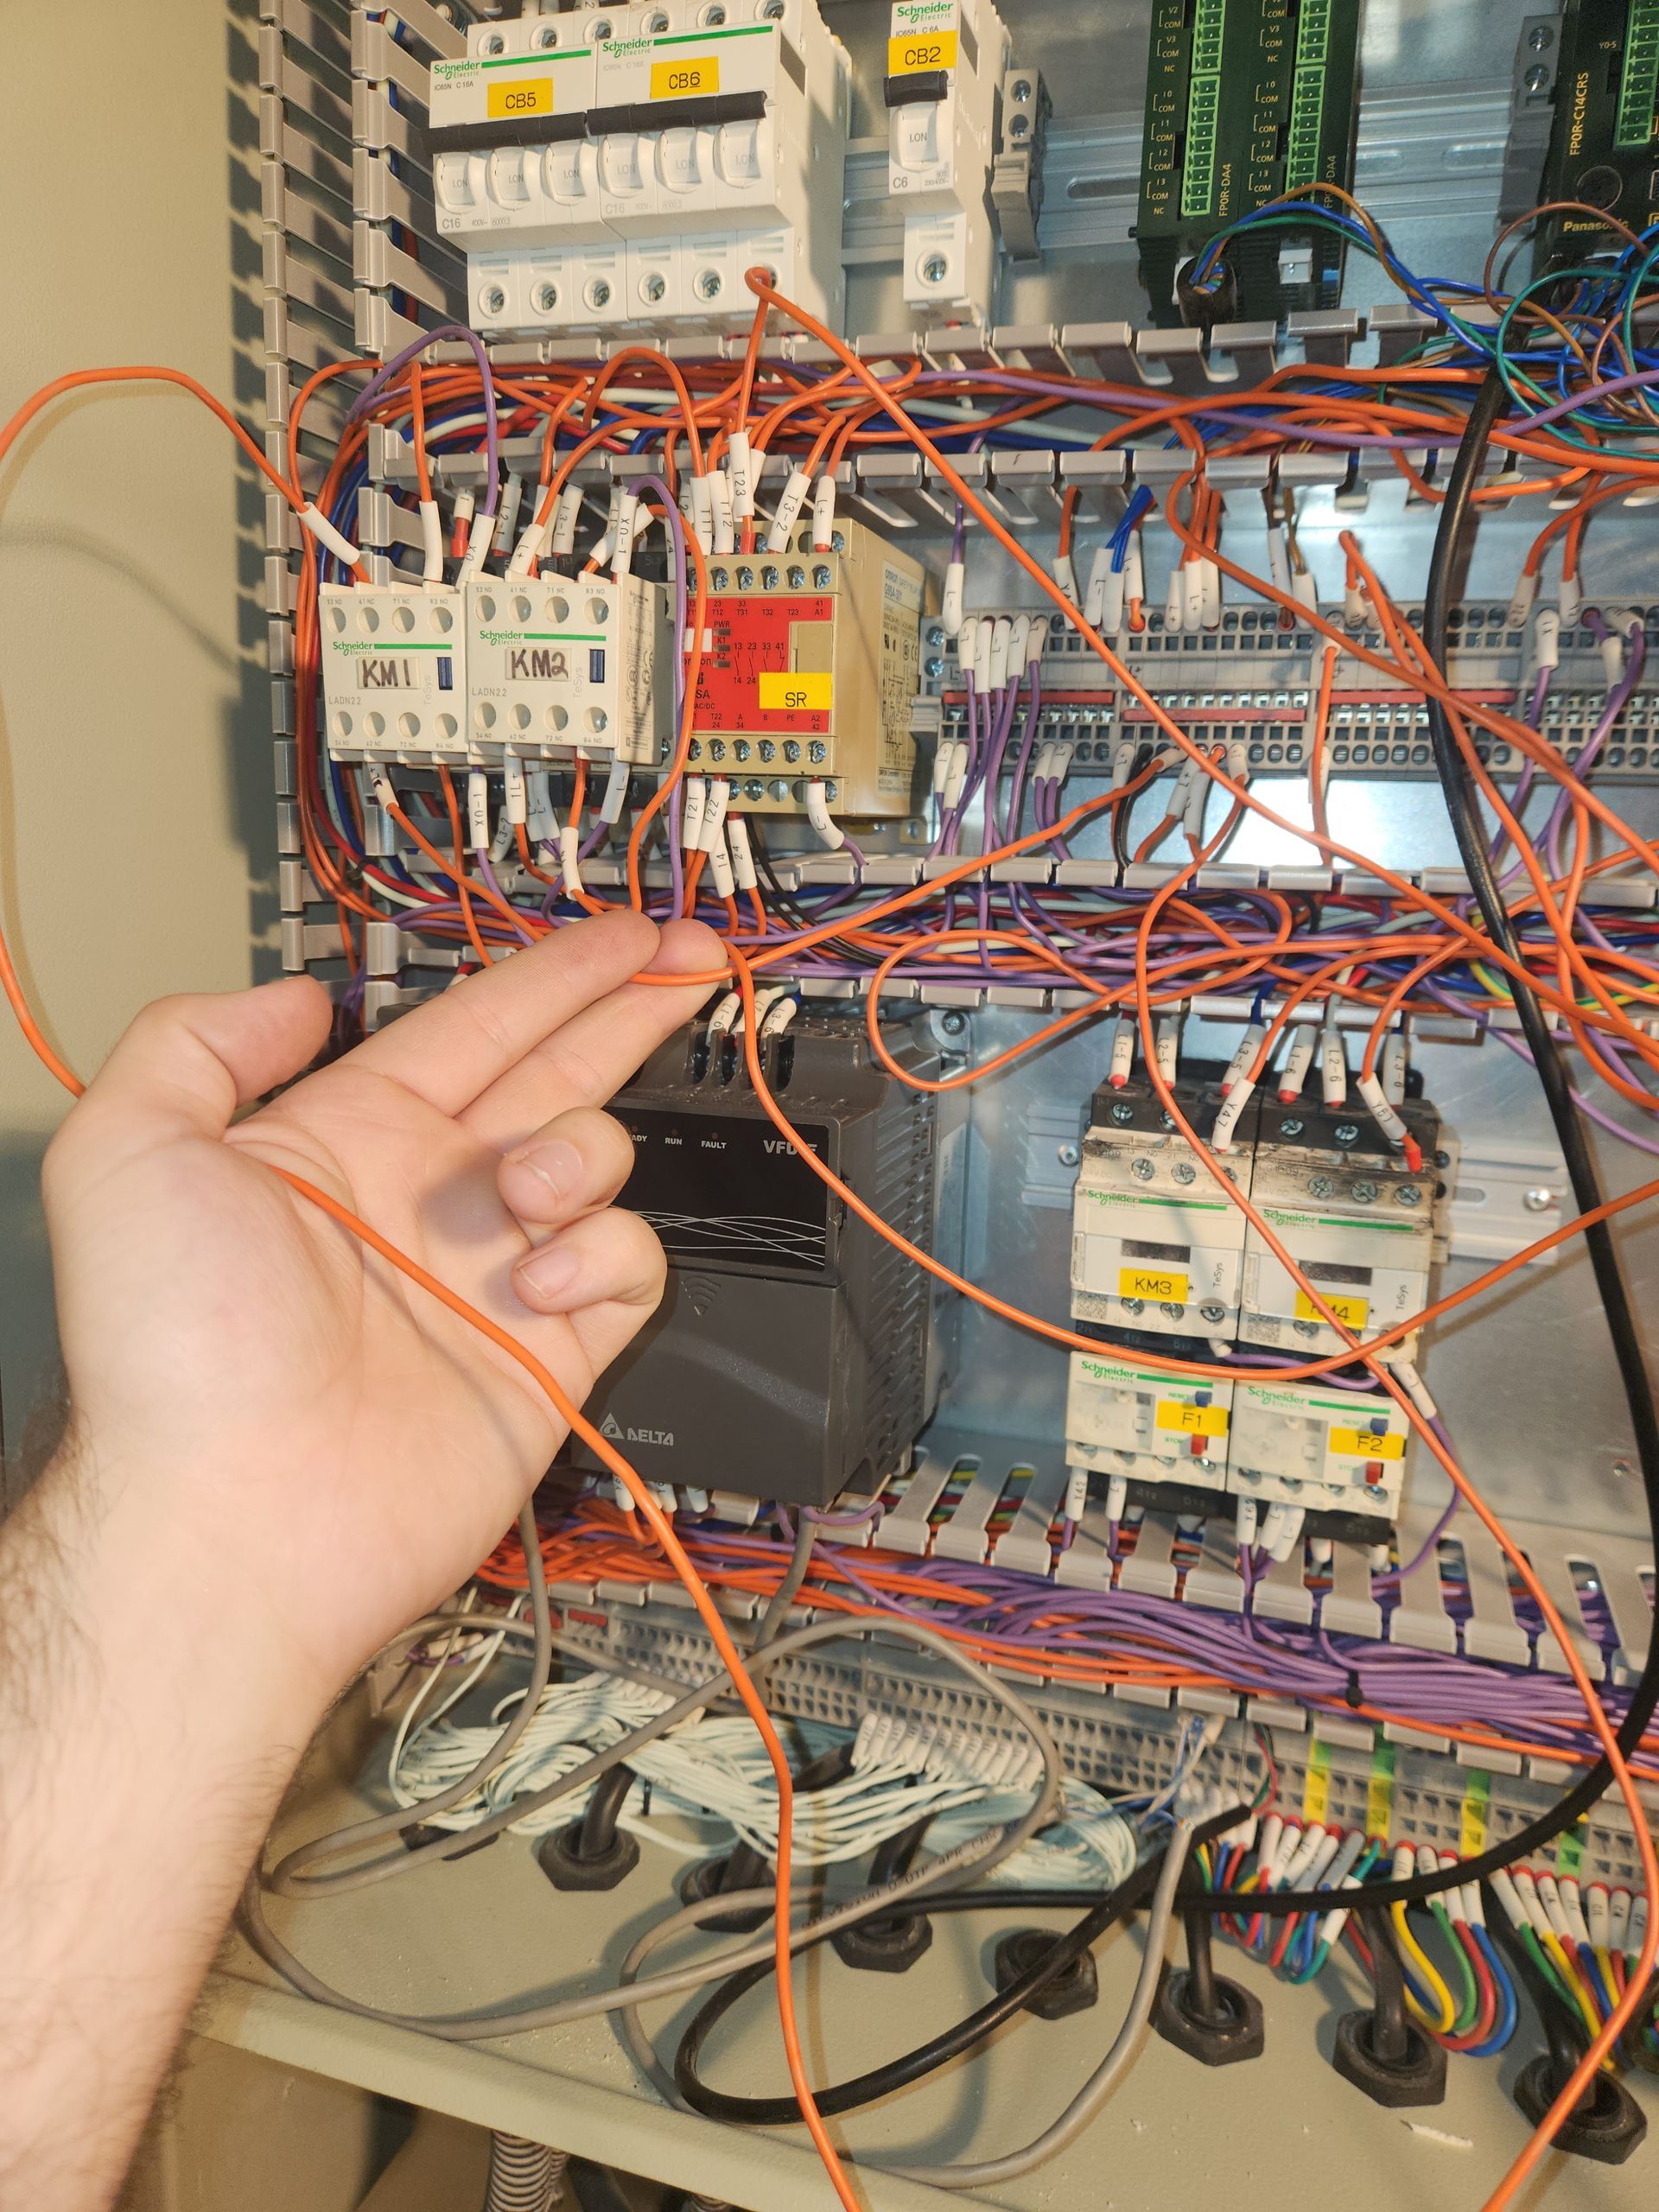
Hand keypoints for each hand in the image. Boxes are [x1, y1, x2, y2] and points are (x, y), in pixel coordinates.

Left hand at [40, 909, 721, 1704]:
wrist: (237, 1515)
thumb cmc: (173, 1353)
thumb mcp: (124, 1151)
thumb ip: (196, 1040)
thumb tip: (295, 995)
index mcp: (347, 1137)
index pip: (476, 1024)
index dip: (556, 972)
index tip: (624, 932)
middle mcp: (430, 1197)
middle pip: (559, 1070)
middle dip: (630, 1006)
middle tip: (695, 957)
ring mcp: (495, 1273)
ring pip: (597, 1159)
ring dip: (581, 1147)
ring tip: (528, 1186)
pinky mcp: (551, 1350)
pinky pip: (627, 1265)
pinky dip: (603, 1251)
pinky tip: (539, 1274)